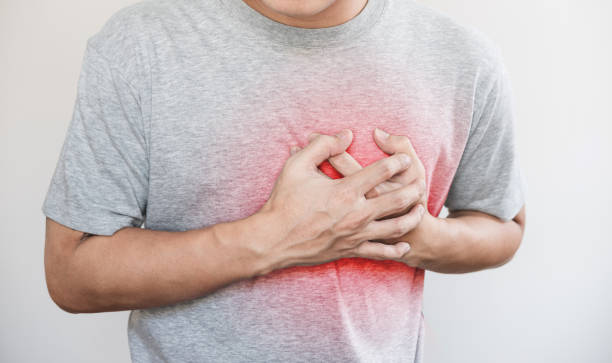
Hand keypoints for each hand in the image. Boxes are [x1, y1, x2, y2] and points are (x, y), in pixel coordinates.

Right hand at [255, 129, 425, 273]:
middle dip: (414, 189)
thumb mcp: (296, 166)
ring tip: (420, 209)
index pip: (382, 171)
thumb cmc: (283, 201)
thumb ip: (322, 145)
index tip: (405, 157)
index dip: (398, 161)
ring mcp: (356, 234)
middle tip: (420, 182)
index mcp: (346, 190)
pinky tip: (405, 244)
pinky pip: (381, 253)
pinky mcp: (351, 250)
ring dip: (412, 216)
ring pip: (396, 226)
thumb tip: (345, 134)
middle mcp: (356, 213)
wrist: (272, 240)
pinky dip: (396, 249)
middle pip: (398, 199)